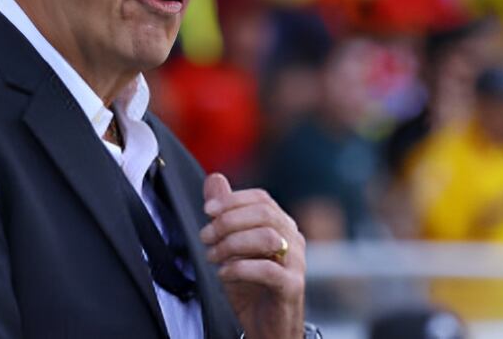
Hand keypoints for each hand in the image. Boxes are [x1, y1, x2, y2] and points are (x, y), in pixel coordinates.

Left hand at [200, 174, 304, 338]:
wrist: (267, 325)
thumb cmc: (250, 284)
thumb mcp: (231, 245)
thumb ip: (224, 212)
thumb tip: (215, 178)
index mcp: (281, 224)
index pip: (261, 198)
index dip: (232, 200)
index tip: (207, 210)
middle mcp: (293, 239)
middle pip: (264, 213)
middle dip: (228, 221)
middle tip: (205, 237)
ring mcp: (296, 263)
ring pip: (267, 238)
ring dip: (232, 244)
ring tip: (213, 256)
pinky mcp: (291, 286)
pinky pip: (267, 270)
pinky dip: (240, 268)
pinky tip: (224, 273)